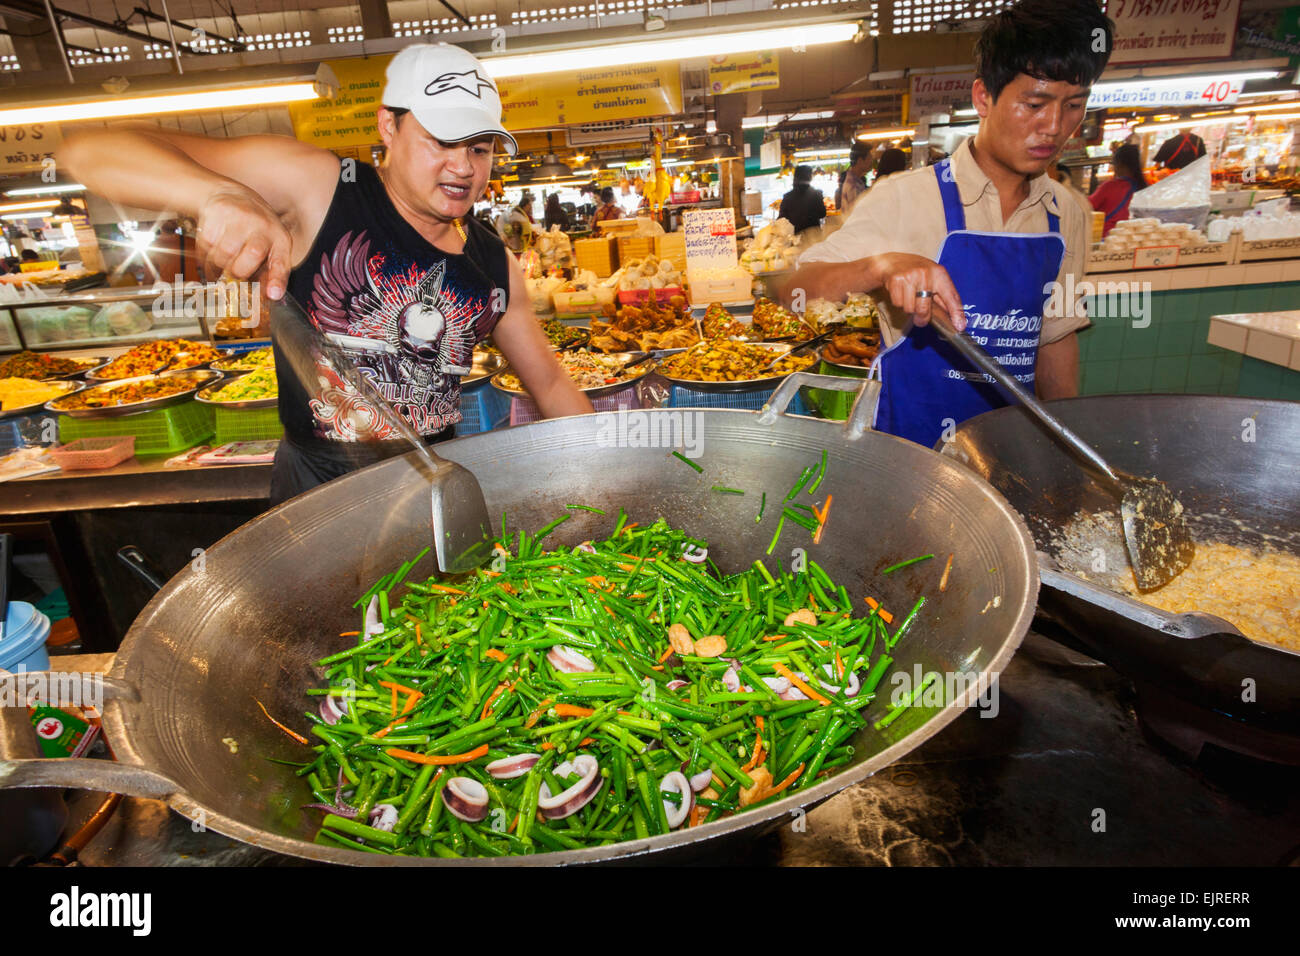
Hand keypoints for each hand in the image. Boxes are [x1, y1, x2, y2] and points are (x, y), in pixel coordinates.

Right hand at [196, 183, 292, 298]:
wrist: (230, 194)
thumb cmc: (254, 228)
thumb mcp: (270, 246)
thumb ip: (269, 271)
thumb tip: (268, 296)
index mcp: (279, 238)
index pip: (280, 262)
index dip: (276, 280)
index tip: (273, 294)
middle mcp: (262, 225)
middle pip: (248, 259)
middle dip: (237, 273)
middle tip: (233, 273)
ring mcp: (238, 217)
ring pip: (223, 257)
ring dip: (218, 266)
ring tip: (222, 261)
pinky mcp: (215, 214)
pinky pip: (205, 247)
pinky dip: (205, 257)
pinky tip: (211, 250)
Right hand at [868, 252, 965, 330]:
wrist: (892, 261)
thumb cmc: (916, 272)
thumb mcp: (933, 279)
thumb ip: (942, 297)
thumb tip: (955, 318)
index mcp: (939, 273)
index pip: (951, 296)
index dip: (956, 312)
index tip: (959, 326)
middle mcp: (925, 274)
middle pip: (924, 309)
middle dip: (922, 318)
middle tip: (920, 320)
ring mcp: (909, 277)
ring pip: (909, 309)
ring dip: (909, 308)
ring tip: (909, 298)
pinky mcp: (896, 280)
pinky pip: (898, 304)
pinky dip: (899, 303)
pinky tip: (900, 293)